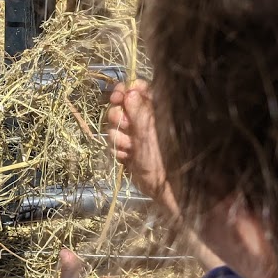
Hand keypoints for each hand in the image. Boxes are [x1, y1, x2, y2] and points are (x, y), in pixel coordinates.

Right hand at [105, 80, 176, 212]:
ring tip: (130, 149)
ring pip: (113, 125)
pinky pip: (112, 142)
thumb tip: (130, 91)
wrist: (165, 189)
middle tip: (127, 129)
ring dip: (118, 138)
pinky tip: (127, 157)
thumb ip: (138, 111)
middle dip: (118, 119)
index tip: (116, 97)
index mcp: (154, 108)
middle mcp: (143, 117)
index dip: (123, 91)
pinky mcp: (126, 147)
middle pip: (119, 106)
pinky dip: (117, 150)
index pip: (135, 88)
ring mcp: (134, 133)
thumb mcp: (149, 134)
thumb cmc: (163, 159)